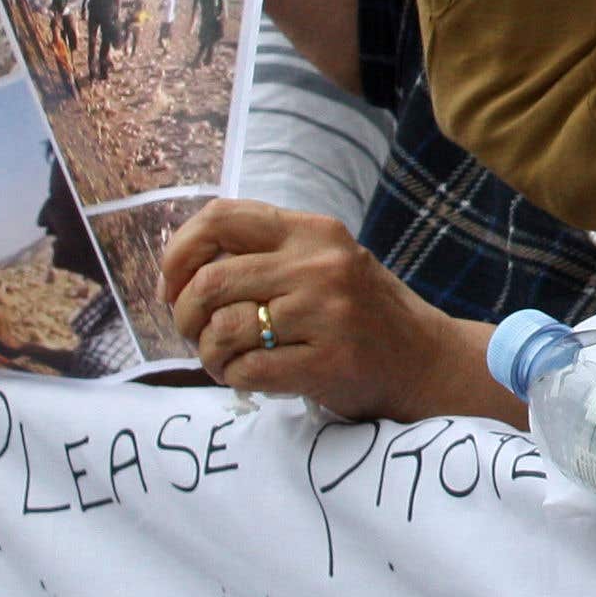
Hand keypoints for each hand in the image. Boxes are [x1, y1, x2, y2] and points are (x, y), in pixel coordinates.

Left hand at [160, 199, 508, 420]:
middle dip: (185, 315)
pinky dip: (233, 378)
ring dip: (209, 354)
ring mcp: (325, 313)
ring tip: (224, 360)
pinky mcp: (327, 361)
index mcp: (313, 230)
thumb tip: (182, 269)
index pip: (221, 218)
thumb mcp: (323, 261)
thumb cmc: (361, 312)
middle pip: (211, 281)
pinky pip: (247, 370)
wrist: (424, 360)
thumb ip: (267, 254)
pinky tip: (249, 378)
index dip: (180, 252)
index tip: (171, 284)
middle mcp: (319, 264)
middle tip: (194, 333)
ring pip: (223, 329)